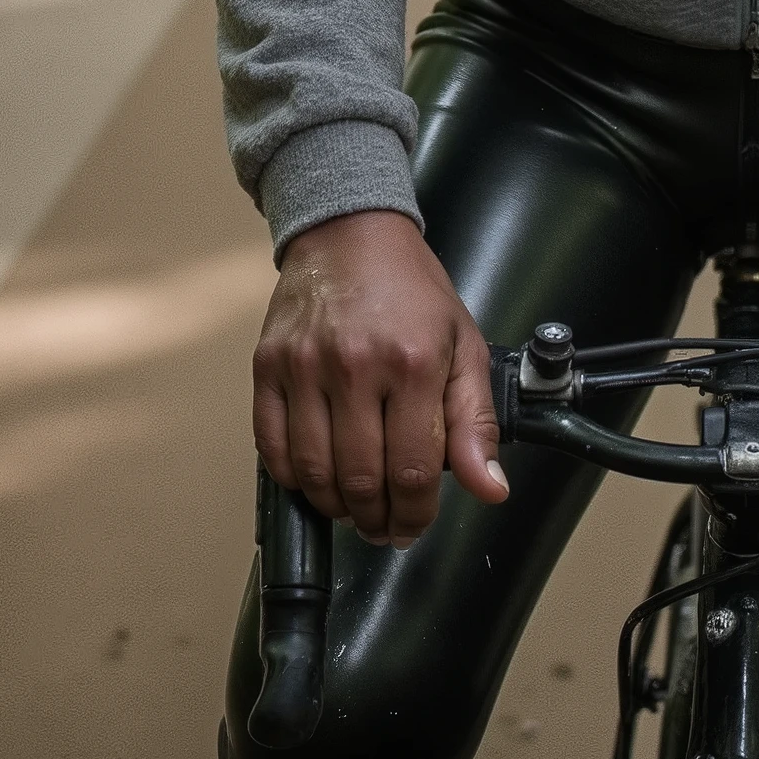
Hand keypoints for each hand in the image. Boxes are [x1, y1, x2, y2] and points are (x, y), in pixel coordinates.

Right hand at [253, 209, 509, 544]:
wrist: (349, 233)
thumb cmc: (410, 290)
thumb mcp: (464, 346)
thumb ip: (475, 422)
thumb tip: (490, 488)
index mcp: (414, 363)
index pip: (414, 472)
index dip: (416, 515)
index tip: (415, 525)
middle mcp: (356, 366)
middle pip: (361, 481)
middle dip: (377, 520)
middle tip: (385, 526)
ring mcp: (304, 366)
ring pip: (313, 473)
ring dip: (335, 506)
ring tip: (353, 506)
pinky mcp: (268, 365)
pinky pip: (272, 447)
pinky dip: (292, 478)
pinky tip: (314, 477)